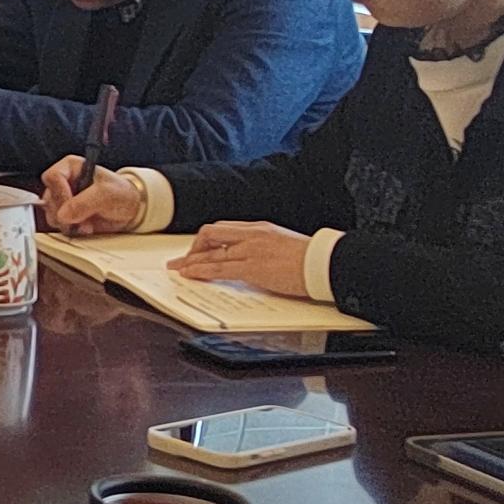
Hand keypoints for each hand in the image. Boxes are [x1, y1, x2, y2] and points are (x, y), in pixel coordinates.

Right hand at [40, 165, 147, 235]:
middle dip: (65, 212)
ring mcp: (64, 200)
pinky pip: (58, 225)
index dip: (60, 192)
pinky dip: (71, 229)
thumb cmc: (120, 193)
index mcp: (71, 168)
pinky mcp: (66, 215)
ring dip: (68, 223)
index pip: (53, 177)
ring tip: (87, 223)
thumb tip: (64, 215)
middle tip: (82, 218)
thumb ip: (84, 203)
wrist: (130, 209)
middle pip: (49, 198)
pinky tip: (85, 227)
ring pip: (51, 214)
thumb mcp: (106, 194)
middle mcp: (64, 183)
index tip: (71, 205)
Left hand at [177, 221, 314, 297]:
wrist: (324, 263)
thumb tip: (254, 261)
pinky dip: (201, 271)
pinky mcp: (252, 267)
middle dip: (194, 248)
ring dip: (191, 261)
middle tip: (182, 259)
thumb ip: (265, 248)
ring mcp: (251, 250)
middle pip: (212, 234)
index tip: (200, 249)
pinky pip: (219, 268)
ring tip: (178, 269)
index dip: (208, 240)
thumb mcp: (283, 244)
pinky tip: (191, 275)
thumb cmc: (311, 258)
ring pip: (211, 252)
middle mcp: (252, 235)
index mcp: (260, 228)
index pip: (225, 229)